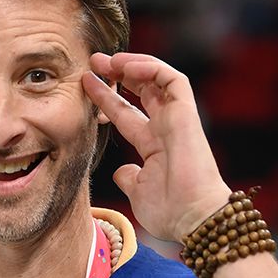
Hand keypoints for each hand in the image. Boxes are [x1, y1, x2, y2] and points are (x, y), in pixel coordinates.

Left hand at [83, 52, 230, 240]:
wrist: (193, 218)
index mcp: (153, 145)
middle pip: (141, 90)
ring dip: (132, 64)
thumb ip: (129, 178)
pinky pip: (173, 80)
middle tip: (93, 60)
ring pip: (158, 78)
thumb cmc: (170, 212)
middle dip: (117, 72)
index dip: (105, 97)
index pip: (125, 113)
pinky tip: (128, 65)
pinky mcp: (188, 114)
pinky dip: (152, 67)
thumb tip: (121, 172)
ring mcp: (177, 120)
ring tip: (107, 59)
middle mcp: (165, 128)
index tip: (85, 83)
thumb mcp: (138, 192)